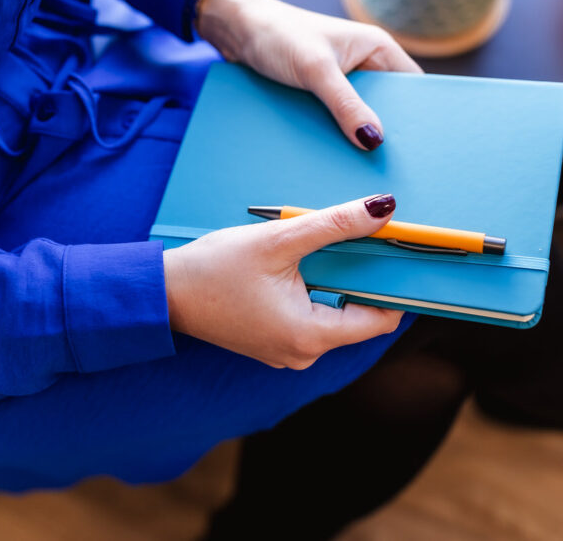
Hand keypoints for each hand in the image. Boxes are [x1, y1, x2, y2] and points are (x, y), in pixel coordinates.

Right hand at [163, 195, 404, 368]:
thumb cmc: (214, 269)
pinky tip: (300, 265)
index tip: (398, 253)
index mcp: (310, 335)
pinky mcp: (275, 342)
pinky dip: (316, 290)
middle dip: (362, 277)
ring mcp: (288, 351)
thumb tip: (383, 209)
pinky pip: (312, 317)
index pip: (380, 319)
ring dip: (336, 281)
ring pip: (334, 314)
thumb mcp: (279, 240)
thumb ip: (335, 224)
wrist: (163, 293)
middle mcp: (303, 353)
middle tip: (363, 238)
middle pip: (358, 316)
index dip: (395, 286)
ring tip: (323, 248)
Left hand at [196, 0, 422, 150]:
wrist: (237, 29)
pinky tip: (335, 154)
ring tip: (362, 165)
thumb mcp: (316, 71)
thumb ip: (346, 105)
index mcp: (377, 48)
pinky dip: (336, 133)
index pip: (413, 87)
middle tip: (388, 164)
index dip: (418, 115)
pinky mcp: (322, 92)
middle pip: (388, 107)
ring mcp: (344, 80)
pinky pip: (337, 118)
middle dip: (386, 131)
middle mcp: (366, 63)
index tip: (418, 148)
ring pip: (360, 116)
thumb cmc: (278, 34)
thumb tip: (374, 141)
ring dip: (357, 135)